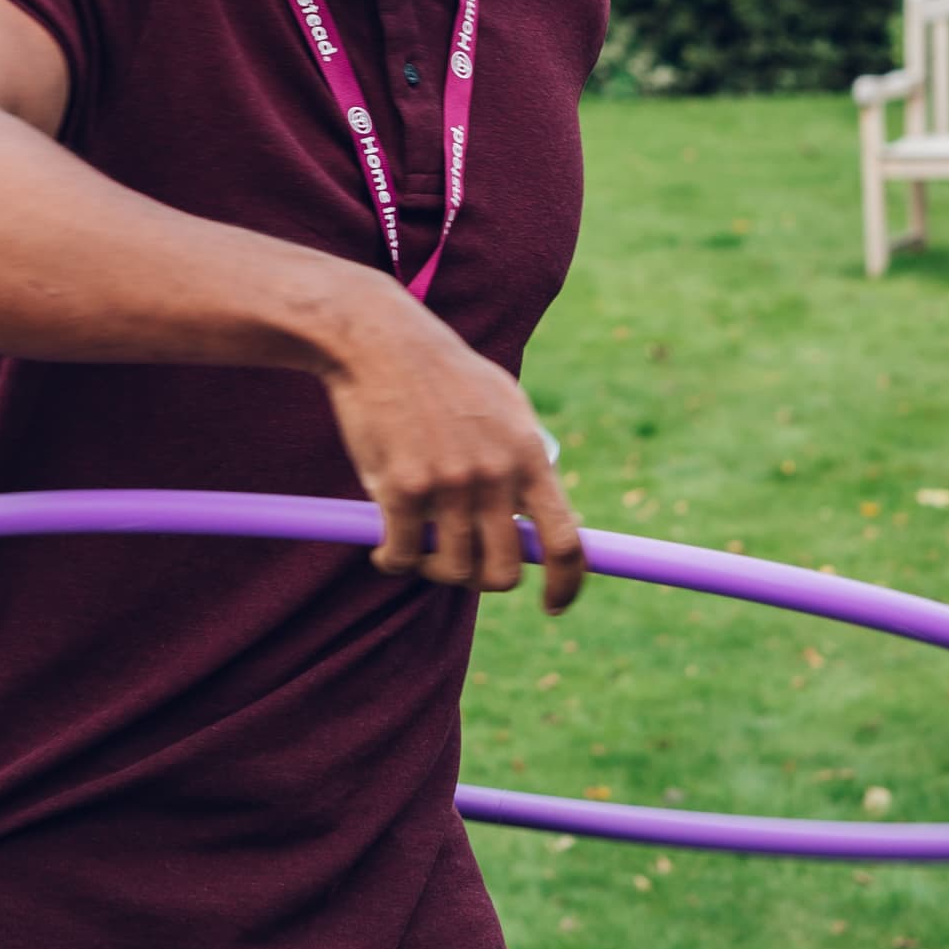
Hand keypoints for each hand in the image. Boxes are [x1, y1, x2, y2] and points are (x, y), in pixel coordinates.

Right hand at [312, 274, 587, 613]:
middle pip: (504, 571)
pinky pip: (403, 556)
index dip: (568, 585)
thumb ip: (526, 461)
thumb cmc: (442, 375)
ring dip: (432, 570)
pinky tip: (384, 548)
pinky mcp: (403, 488)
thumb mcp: (505, 406)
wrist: (380, 342)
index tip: (556, 607)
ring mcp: (450, 483)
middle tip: (459, 564)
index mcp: (529, 455)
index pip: (566, 542)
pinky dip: (392, 561)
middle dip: (482, 579)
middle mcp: (496, 474)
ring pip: (452, 570)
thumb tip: (549, 519)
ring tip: (416, 548)